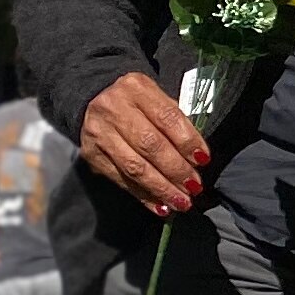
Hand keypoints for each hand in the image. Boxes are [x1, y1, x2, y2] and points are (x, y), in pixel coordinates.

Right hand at [79, 71, 207, 217]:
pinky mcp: (91, 155)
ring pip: (134, 166)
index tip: (203, 160)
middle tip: (195, 187)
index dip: (187, 141)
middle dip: (176, 170)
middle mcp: (113, 109)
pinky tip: (161, 206)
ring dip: (161, 188)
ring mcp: (99, 133)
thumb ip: (175, 120)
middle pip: (149, 145)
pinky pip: (121, 179)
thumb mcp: (157, 97)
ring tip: (182, 202)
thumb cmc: (138, 101)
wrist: (93, 98)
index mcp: (136, 88)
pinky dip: (143, 196)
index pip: (167, 117)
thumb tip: (197, 157)